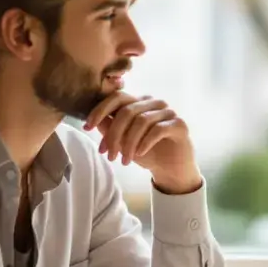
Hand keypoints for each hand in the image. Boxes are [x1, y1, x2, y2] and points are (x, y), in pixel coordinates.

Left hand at [84, 93, 201, 193]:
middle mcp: (154, 102)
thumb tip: (94, 121)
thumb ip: (110, 128)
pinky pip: (157, 130)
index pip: (117, 97)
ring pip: (141, 121)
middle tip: (108, 155)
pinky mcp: (179, 124)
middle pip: (127, 111)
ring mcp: (168, 112)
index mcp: (139, 102)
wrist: (171, 169)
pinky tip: (139, 154)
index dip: (100, 110)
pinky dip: (144, 143)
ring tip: (124, 161)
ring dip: (129, 144)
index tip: (88, 127)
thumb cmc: (146, 152)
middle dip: (114, 134)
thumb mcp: (122, 142)